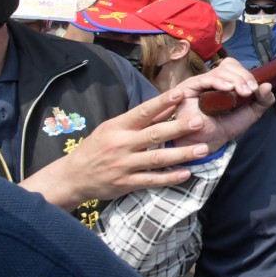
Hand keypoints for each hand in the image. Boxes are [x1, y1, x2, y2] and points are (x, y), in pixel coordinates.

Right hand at [20, 90, 217, 210]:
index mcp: (118, 127)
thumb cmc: (97, 147)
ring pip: (158, 158)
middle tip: (199, 121)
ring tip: (202, 149)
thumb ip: (142, 119)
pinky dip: (170, 177)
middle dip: (178, 128)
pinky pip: (152, 180)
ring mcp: (124, 165)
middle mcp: (122, 144)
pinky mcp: (127, 183)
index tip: (181, 93)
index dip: (162, 102)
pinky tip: (186, 173)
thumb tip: (169, 104)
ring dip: (182, 154)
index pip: (143, 111)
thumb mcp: (113, 128)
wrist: (73, 177)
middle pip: (154, 134)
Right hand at [169, 58, 274, 151]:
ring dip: (235, 80)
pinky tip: (228, 89)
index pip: (235, 67)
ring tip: (242, 93)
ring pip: (220, 72)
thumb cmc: (227, 126)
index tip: (255, 89)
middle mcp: (211, 79)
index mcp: (224, 81)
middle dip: (243, 77)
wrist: (210, 142)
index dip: (246, 74)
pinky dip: (219, 82)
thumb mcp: (251, 112)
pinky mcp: (188, 89)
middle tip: (249, 92)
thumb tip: (268, 85)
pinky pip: (204, 79)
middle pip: (229, 66)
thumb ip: (263, 100)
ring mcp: (199, 83)